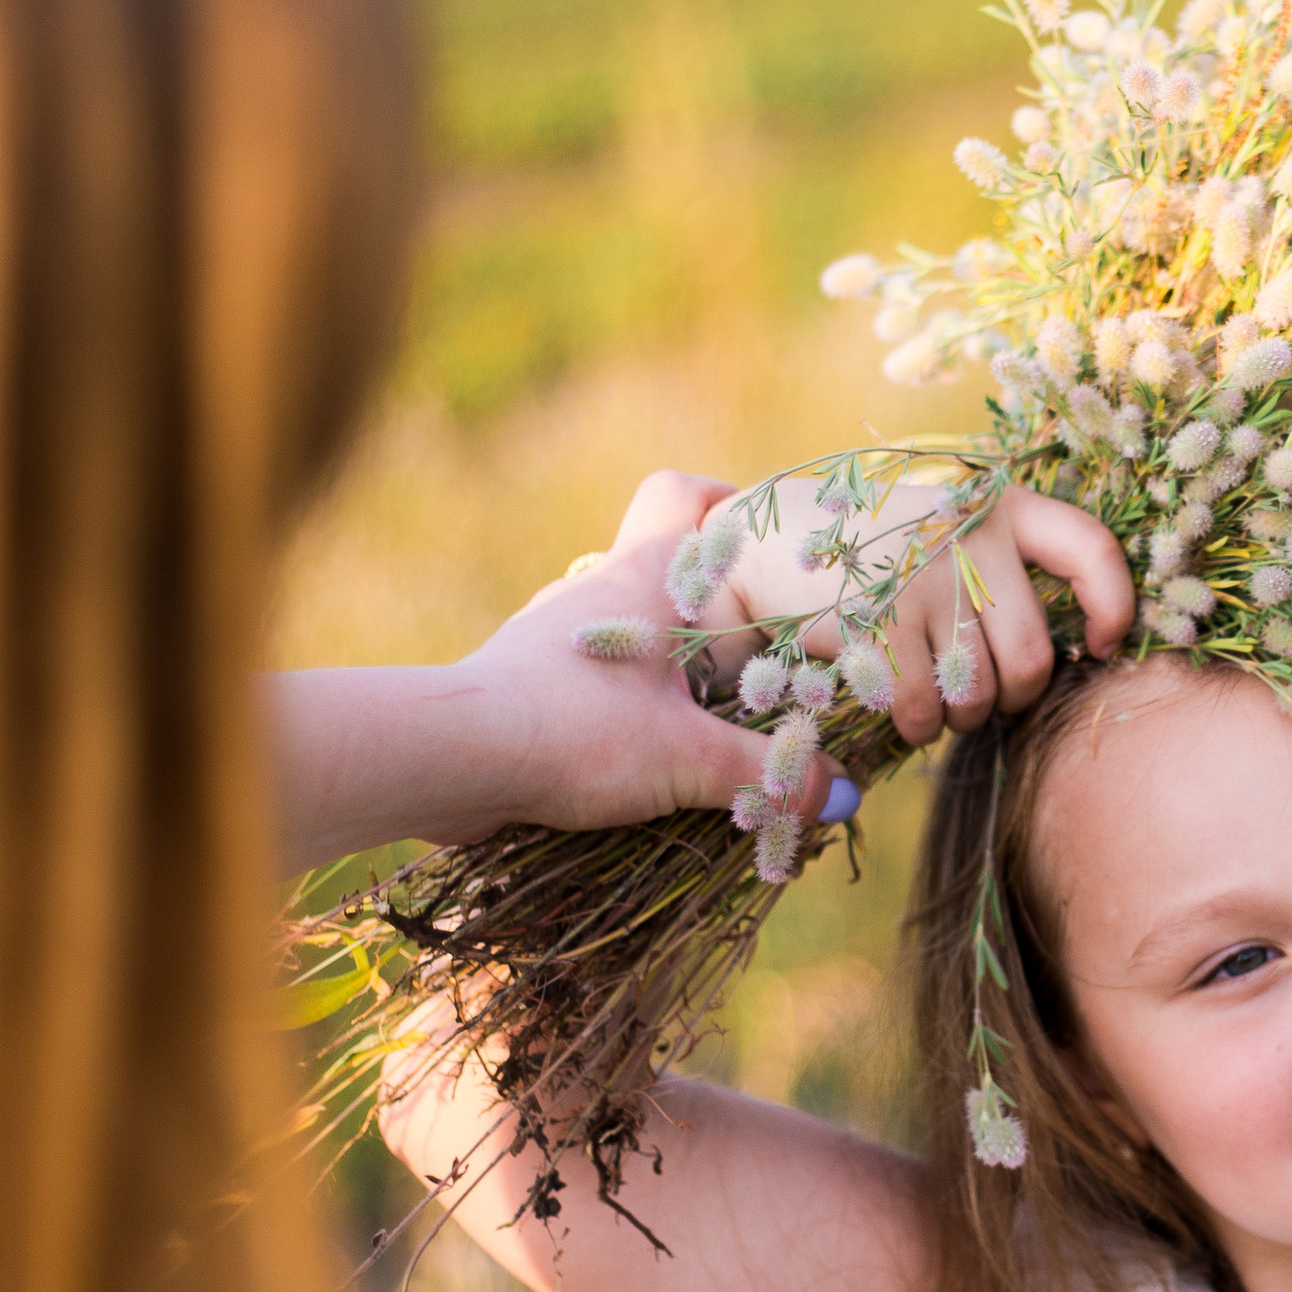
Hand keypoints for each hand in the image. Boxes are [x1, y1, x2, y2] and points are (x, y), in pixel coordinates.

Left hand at [275, 470, 787, 864]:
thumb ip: (768, 775)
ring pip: (629, 628)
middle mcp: (596, 592)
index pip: (682, 494)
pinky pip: (594, 675)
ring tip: (713, 717)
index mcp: (644, 577)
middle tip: (765, 658)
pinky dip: (627, 701)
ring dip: (671, 664)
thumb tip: (841, 797)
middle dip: (717, 610)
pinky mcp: (527, 682)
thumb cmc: (576, 731)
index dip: (729, 500)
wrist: (450, 758)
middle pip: (666, 569)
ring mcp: (556, 637)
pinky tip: (645, 751)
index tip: (768, 540)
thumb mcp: (689, 759)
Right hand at [702, 483, 1134, 747]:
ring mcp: (924, 579)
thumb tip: (1076, 651)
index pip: (1090, 548)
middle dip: (1010, 698)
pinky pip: (925, 710)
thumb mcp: (945, 531)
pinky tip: (898, 707)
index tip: (1100, 645)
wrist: (764, 543)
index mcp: (997, 509)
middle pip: (1033, 658)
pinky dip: (916, 727)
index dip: (1113, 605)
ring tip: (933, 696)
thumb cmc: (873, 553)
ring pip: (980, 695)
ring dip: (959, 718)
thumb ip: (1003, 569)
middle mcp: (969, 538)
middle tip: (979, 695)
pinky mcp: (879, 621)